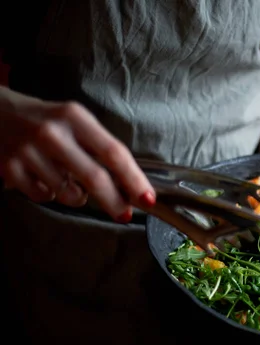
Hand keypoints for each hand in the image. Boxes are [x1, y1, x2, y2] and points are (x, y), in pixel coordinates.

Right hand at [0, 88, 154, 221]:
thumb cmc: (46, 121)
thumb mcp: (74, 122)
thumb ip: (99, 148)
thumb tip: (129, 185)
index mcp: (75, 117)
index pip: (113, 152)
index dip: (133, 179)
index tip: (147, 198)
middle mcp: (52, 133)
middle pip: (94, 177)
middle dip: (114, 201)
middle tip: (124, 214)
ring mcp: (28, 151)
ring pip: (68, 192)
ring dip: (78, 197)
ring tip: (71, 182)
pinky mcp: (9, 168)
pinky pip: (43, 196)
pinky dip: (51, 194)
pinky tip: (45, 179)